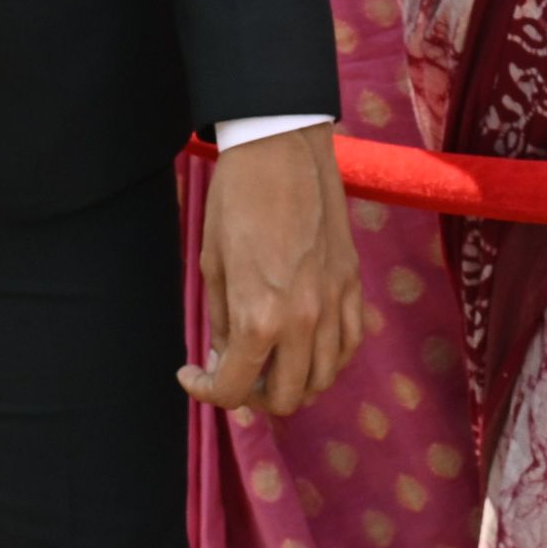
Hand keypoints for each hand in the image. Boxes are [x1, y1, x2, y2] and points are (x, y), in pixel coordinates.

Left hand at [186, 126, 368, 416]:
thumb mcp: (212, 265)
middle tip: (233, 372)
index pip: (234, 389)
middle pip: (285, 398)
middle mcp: (303, 321)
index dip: (206, 392)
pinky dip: (328, 358)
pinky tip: (306, 345)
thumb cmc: (237, 199)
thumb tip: (225, 356)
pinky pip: (350, 344)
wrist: (282, 148)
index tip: (193, 375)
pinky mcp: (353, 285)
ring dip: (292, 382)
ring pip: (323, 379)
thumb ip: (221, 322)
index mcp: (258, 317)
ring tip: (269, 362)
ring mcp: (334, 304)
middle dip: (251, 396)